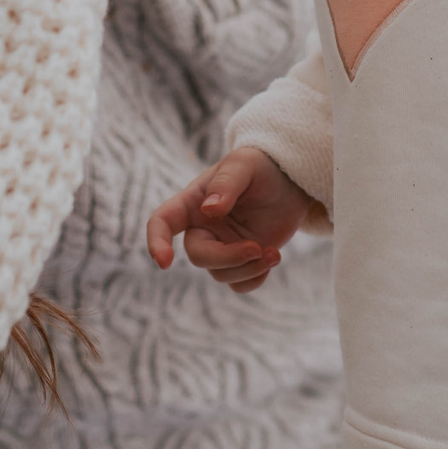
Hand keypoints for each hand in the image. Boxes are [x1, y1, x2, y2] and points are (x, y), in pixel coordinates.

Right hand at [145, 147, 317, 293]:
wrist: (291, 182)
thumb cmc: (261, 166)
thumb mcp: (244, 164)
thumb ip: (226, 183)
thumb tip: (209, 209)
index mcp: (193, 202)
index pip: (162, 221)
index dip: (157, 242)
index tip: (165, 262)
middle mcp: (203, 227)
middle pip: (199, 256)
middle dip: (228, 258)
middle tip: (257, 248)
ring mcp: (222, 246)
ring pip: (221, 274)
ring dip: (248, 269)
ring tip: (273, 253)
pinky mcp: (242, 261)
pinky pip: (238, 284)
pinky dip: (255, 279)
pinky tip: (272, 258)